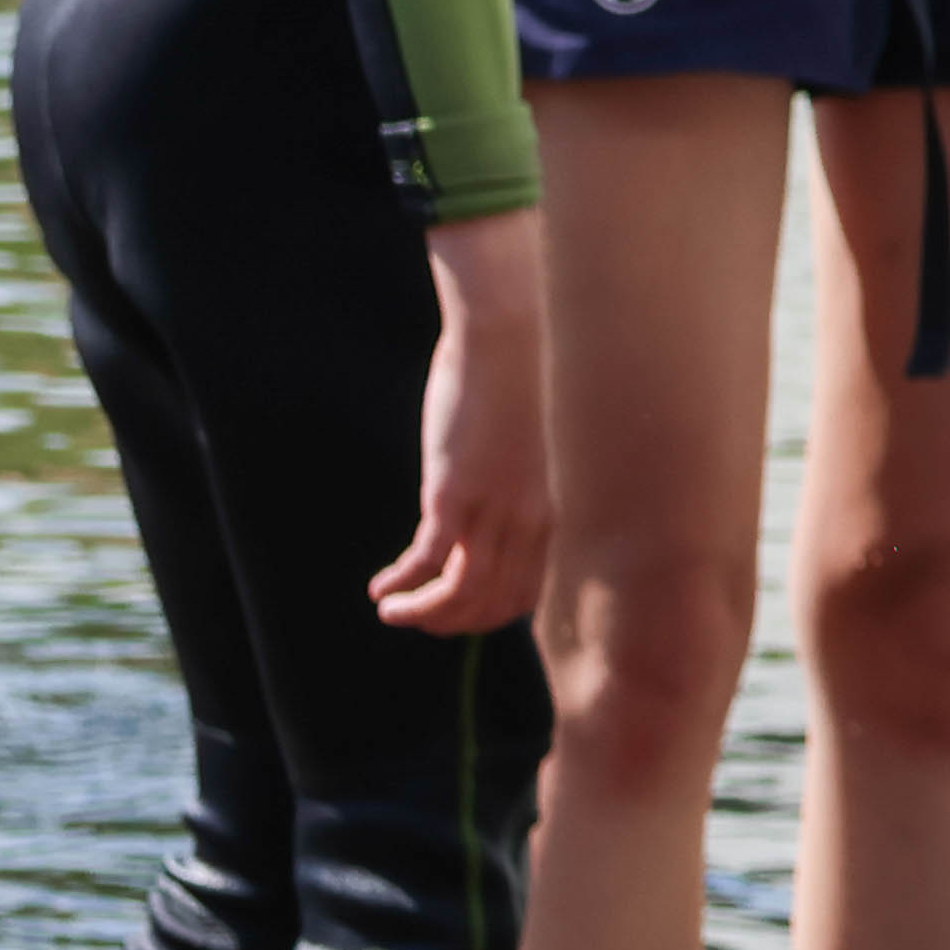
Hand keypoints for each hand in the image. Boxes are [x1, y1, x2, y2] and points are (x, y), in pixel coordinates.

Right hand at [372, 208, 554, 633]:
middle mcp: (539, 523)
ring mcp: (498, 512)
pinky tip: (383, 590)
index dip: (500, 609)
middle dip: (458, 621)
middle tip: (424, 617)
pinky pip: (430, 562)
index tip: (471, 608)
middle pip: (499, 604)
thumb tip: (504, 501)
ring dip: (425, 614)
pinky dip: (405, 586)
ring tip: (395, 613)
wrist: (513, 328)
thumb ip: (530, 483)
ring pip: (464, 595)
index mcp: (566, 512)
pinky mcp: (456, 494)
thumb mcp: (544, 443)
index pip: (538, 590)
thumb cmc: (532, 372)